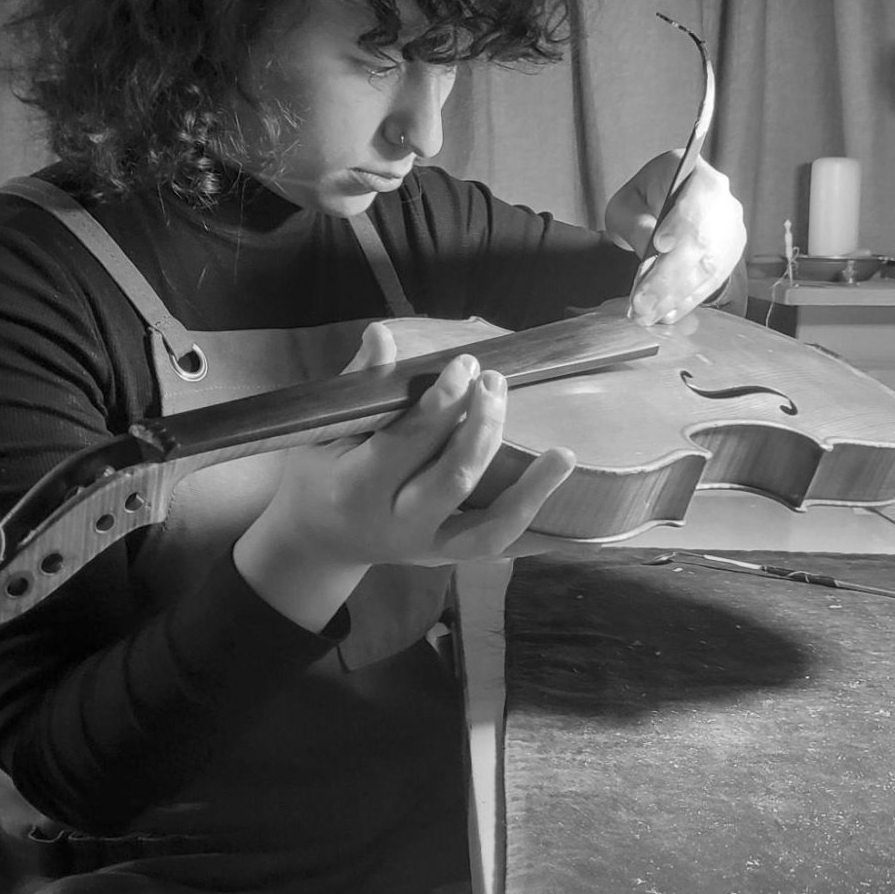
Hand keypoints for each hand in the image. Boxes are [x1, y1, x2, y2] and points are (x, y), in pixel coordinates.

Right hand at [232, 324, 575, 629]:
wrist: (318, 541)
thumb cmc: (319, 475)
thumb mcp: (324, 431)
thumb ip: (359, 386)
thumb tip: (382, 335)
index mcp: (358, 489)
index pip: (408, 443)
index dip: (441, 402)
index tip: (465, 363)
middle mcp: (398, 525)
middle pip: (452, 479)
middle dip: (482, 428)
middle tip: (496, 381)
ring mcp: (428, 548)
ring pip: (487, 529)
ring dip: (529, 493)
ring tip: (564, 454)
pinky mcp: (449, 558)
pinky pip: (499, 549)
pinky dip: (537, 535)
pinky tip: (576, 522)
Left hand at [604, 150, 746, 323]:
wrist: (659, 208)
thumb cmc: (642, 202)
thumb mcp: (627, 205)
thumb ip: (636, 225)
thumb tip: (650, 255)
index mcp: (695, 173)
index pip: (700, 195)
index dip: (683, 221)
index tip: (659, 245)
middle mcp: (721, 199)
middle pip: (704, 239)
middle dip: (669, 276)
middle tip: (642, 302)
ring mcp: (730, 228)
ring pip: (709, 266)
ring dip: (676, 295)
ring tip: (648, 314)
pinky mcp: (729, 255)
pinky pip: (712, 281)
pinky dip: (687, 300)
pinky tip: (666, 313)